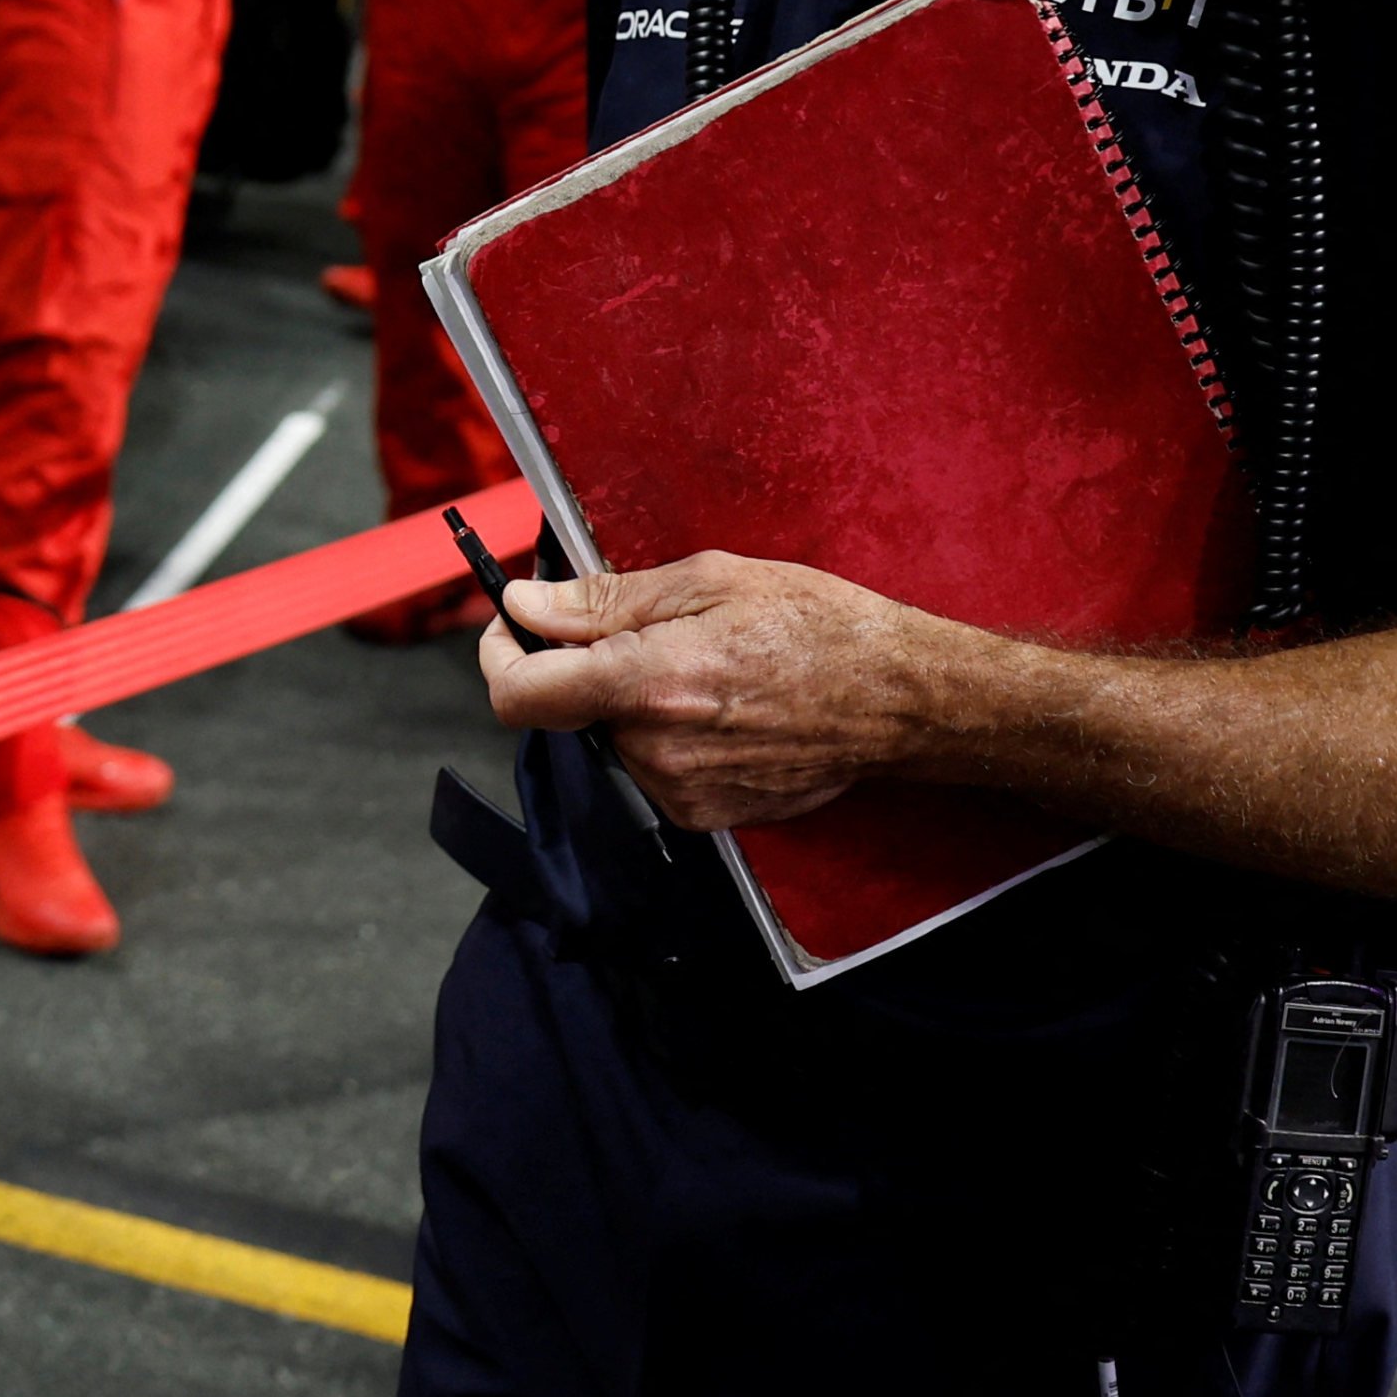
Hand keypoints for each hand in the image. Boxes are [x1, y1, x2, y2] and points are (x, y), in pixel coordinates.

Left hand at [478, 551, 958, 832]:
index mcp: (648, 682)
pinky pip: (652, 767)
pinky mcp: (705, 816)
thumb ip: (603, 600)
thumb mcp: (707, 580)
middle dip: (583, 667)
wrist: (896, 701)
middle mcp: (656, 749)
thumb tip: (526, 605)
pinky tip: (718, 705)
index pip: (518, 694)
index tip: (513, 624)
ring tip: (699, 665)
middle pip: (567, 710)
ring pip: (611, 738)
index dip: (499, 655)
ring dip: (630, 701)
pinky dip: (665, 734)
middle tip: (638, 627)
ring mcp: (680, 791)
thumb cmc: (815, 625)